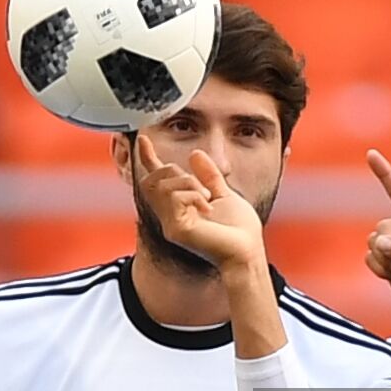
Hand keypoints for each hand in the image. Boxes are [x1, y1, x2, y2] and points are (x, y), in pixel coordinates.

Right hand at [136, 135, 265, 270]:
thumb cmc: (239, 230)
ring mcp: (170, 224)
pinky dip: (194, 195)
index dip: (147, 158)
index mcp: (178, 208)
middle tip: (203, 188)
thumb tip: (195, 154)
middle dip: (174, 171)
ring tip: (208, 199)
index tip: (143, 138)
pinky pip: (175, 197)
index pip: (155, 181)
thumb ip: (209, 176)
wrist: (247, 252)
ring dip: (190, 183)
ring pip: (162, 185)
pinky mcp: (176, 230)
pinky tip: (208, 207)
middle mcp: (168, 217)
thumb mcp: (224, 194)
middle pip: (151, 179)